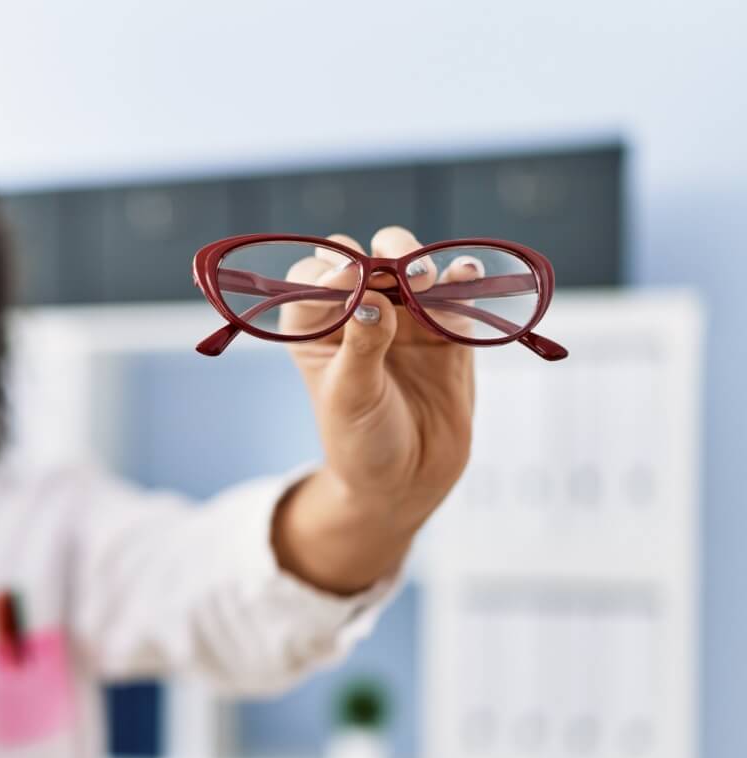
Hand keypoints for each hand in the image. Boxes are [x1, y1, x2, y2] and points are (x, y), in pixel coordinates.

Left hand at [281, 225, 475, 525]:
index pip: (313, 280)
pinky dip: (462, 277)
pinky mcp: (447, 328)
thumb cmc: (360, 442)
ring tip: (425, 277)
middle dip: (380, 254)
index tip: (348, 280)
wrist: (407, 481)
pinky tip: (466, 273)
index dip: (328, 273)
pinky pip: (455, 292)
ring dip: (418, 260)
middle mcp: (358, 312)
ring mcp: (405, 316)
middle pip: (365, 259)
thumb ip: (361, 346)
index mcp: (315, 328)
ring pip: (410, 266)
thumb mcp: (351, 397)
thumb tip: (371, 296)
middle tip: (398, 270)